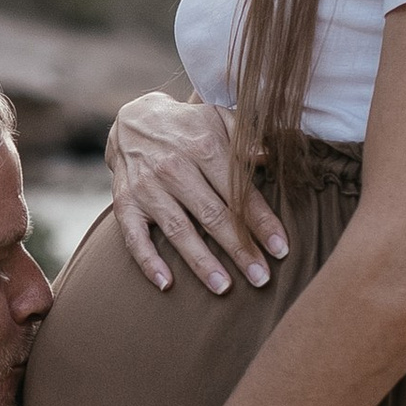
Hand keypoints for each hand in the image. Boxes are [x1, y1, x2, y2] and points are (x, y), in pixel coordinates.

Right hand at [106, 93, 287, 296]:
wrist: (133, 122)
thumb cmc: (187, 127)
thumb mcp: (219, 119)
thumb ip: (246, 137)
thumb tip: (270, 157)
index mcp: (204, 148)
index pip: (239, 193)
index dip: (261, 223)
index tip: (280, 249)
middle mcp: (174, 168)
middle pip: (213, 216)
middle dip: (239, 250)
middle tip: (261, 278)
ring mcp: (147, 188)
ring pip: (179, 231)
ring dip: (202, 262)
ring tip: (223, 287)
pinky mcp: (125, 204)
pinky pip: (134, 237)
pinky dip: (148, 262)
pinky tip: (166, 283)